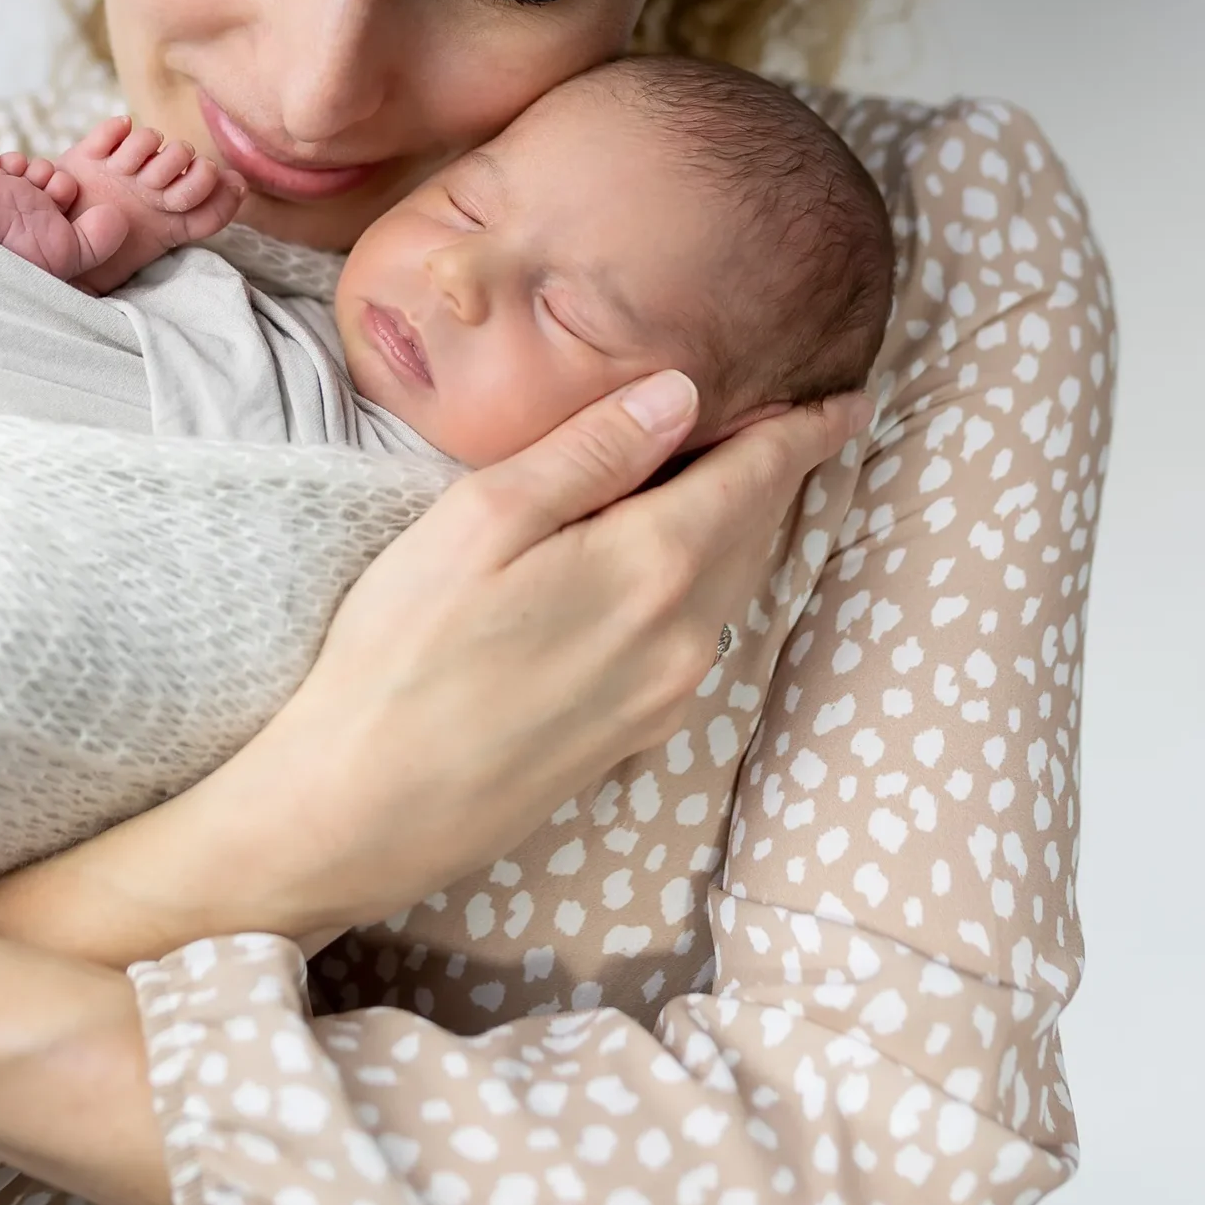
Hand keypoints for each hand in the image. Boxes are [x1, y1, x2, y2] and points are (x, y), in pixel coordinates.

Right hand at [0, 372, 868, 963]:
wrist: (359, 811)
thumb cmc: (400, 654)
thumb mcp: (481, 520)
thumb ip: (588, 452)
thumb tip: (682, 392)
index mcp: (652, 567)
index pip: (759, 477)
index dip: (804, 430)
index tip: (845, 400)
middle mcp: (683, 636)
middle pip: (755, 531)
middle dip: (778, 473)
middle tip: (794, 421)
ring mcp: (662, 697)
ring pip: (730, 586)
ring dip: (743, 528)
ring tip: (741, 478)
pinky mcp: (632, 737)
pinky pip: (698, 636)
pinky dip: (707, 582)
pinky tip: (673, 566)